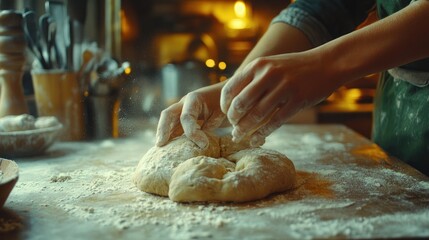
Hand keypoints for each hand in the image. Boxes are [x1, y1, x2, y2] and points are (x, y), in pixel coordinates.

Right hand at [156, 83, 225, 148]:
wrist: (226, 96)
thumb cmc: (225, 104)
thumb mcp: (221, 113)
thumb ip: (211, 124)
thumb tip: (202, 142)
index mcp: (194, 99)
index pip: (186, 117)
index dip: (192, 133)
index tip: (204, 145)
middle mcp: (184, 103)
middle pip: (167, 115)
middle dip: (163, 129)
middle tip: (160, 144)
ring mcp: (182, 110)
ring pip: (167, 121)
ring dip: (163, 134)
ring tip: (160, 149)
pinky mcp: (183, 118)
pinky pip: (173, 127)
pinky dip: (170, 136)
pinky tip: (169, 148)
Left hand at [220, 51, 340, 145]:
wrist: (327, 63)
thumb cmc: (293, 68)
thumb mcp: (270, 65)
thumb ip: (252, 79)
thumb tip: (232, 101)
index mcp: (258, 65)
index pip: (230, 89)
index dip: (225, 106)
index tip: (226, 115)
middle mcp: (268, 74)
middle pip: (241, 104)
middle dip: (233, 120)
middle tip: (233, 129)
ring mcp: (284, 87)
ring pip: (256, 115)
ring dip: (245, 129)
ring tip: (239, 136)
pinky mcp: (298, 100)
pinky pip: (275, 121)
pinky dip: (263, 133)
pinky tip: (257, 139)